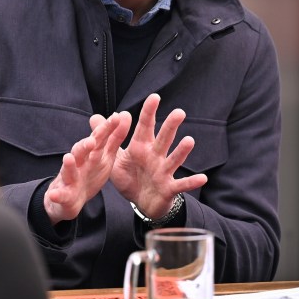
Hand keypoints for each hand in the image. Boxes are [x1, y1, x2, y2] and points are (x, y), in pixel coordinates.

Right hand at [43, 111, 130, 223]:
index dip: (106, 129)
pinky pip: (60, 195)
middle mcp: (78, 163)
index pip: (98, 139)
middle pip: (81, 152)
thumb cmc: (87, 174)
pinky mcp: (63, 195)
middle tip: (92, 141)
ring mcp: (69, 178)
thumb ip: (114, 138)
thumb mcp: (104, 157)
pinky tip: (54, 194)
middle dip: (85, 145)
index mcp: (91, 155)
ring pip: (68, 170)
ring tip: (68, 158)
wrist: (66, 198)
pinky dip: (56, 195)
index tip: (115, 118)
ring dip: (68, 165)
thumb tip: (123, 114)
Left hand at [110, 93, 207, 218]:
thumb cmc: (131, 176)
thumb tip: (95, 116)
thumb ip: (108, 137)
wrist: (140, 201)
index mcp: (141, 147)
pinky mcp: (169, 187)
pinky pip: (181, 185)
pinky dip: (191, 182)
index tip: (154, 96)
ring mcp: (164, 171)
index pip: (145, 126)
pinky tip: (203, 178)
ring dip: (181, 151)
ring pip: (174, 159)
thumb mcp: (115, 156)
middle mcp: (155, 156)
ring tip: (189, 141)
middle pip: (163, 139)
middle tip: (178, 112)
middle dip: (170, 126)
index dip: (149, 112)